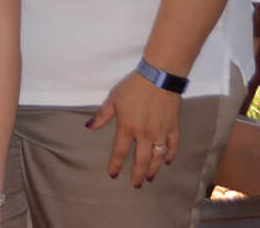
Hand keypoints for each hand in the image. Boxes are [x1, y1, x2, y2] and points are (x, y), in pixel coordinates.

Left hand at [91, 69, 180, 186]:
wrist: (159, 78)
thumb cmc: (133, 88)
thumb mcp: (113, 99)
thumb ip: (102, 116)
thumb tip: (89, 127)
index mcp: (128, 128)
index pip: (119, 152)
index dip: (115, 164)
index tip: (112, 174)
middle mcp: (145, 135)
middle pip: (141, 160)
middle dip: (137, 174)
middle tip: (135, 185)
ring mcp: (161, 132)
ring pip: (157, 157)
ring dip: (153, 169)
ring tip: (149, 178)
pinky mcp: (173, 128)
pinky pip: (172, 146)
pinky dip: (169, 155)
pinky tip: (166, 161)